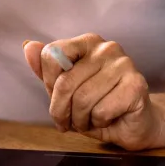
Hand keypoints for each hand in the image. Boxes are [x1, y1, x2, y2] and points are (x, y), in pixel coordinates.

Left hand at [21, 35, 164, 151]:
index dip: (49, 85)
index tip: (58, 98)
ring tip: (90, 120)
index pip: (51, 56)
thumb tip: (28, 46)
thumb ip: (48, 69)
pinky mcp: (136, 85)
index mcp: (88, 41)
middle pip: (65, 83)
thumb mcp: (68, 88)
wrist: (136, 124)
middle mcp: (107, 48)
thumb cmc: (99, 105)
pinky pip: (101, 111)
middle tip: (68, 122)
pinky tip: (108, 120)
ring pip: (82, 100)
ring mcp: (124, 64)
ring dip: (81, 120)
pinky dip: (99, 123)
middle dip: (62, 111)